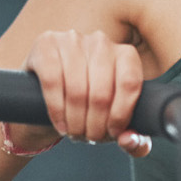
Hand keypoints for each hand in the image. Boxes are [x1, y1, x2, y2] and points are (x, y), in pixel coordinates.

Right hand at [22, 29, 153, 157]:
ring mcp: (72, 40)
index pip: (130, 83)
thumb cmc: (88, 109)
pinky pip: (53, 81)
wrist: (46, 96)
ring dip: (75, 122)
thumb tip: (129, 140)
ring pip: (77, 90)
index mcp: (125, 54)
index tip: (112, 133)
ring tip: (74, 132)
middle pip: (102, 93)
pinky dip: (57, 110)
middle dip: (95, 125)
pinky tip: (60, 123)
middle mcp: (101, 42)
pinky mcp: (46, 44)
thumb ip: (134, 139)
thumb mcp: (114, 125)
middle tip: (89, 137)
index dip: (121, 115)